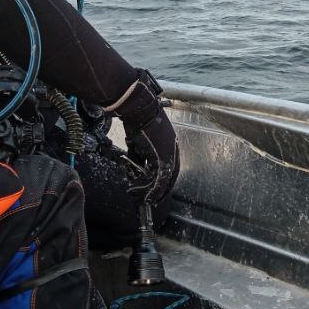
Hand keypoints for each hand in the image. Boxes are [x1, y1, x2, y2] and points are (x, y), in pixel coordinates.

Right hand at [105, 70, 179, 203]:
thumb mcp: (139, 140)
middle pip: (171, 175)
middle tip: (155, 199)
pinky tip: (148, 195)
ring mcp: (169, 152)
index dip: (164, 179)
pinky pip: (160, 177)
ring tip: (146, 198)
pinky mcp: (163, 156)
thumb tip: (136, 166)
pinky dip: (154, 188)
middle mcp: (173, 149)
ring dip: (154, 190)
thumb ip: (140, 155)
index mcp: (170, 143)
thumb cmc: (138, 119)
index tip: (157, 187)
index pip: (170, 166)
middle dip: (162, 189)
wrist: (139, 108)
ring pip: (164, 179)